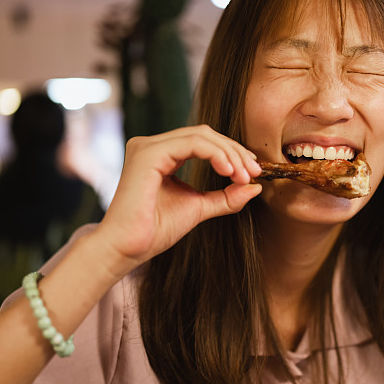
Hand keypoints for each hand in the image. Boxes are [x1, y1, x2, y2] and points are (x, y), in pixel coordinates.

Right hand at [90, 125, 261, 275]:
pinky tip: (228, 171)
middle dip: (234, 151)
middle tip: (254, 172)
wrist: (128, 249)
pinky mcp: (148, 153)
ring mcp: (148, 146)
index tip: (252, 172)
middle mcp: (151, 145)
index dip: (231, 152)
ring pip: (201, 136)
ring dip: (229, 154)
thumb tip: (255, 186)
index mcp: (160, 155)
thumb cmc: (155, 231)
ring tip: (244, 176)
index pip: (203, 142)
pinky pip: (192, 144)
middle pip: (204, 134)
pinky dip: (216, 154)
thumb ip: (225, 197)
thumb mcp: (199, 207)